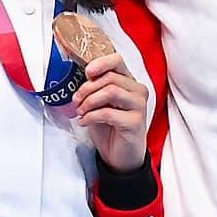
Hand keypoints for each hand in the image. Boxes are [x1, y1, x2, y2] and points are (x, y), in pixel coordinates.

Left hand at [72, 53, 147, 171]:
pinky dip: (91, 116)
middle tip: (76, 101)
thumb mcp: (100, 103)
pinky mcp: (135, 122)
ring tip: (81, 111)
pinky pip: (108, 112)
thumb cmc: (110, 128)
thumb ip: (96, 88)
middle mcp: (137, 91)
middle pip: (109, 77)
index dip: (100, 63)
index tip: (87, 73)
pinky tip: (84, 122)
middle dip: (87, 88)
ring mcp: (139, 106)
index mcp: (129, 82)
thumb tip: (82, 76)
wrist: (120, 156)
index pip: (117, 60)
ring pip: (111, 91)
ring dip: (89, 101)